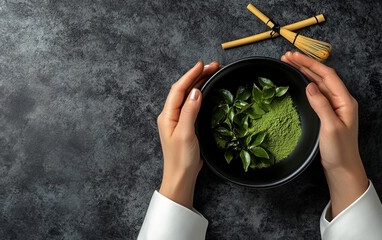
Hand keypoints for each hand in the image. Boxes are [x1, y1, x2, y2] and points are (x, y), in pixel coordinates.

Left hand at [157, 61, 219, 208]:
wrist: (180, 177)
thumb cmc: (181, 159)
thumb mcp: (186, 133)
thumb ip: (190, 111)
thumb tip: (196, 91)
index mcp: (167, 115)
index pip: (178, 89)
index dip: (190, 75)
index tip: (202, 64)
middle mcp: (170, 115)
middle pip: (183, 90)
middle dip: (197, 76)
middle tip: (214, 66)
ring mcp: (176, 120)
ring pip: (187, 95)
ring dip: (198, 83)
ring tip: (212, 73)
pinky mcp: (184, 125)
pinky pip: (191, 104)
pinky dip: (199, 94)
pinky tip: (206, 90)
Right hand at [282, 51, 367, 217]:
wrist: (342, 168)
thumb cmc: (339, 150)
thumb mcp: (330, 127)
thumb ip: (321, 105)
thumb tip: (310, 85)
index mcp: (345, 101)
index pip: (326, 75)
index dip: (309, 64)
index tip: (293, 57)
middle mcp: (340, 100)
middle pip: (322, 76)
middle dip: (304, 64)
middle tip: (285, 57)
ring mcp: (334, 106)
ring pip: (318, 83)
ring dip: (304, 72)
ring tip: (288, 64)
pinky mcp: (326, 113)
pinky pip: (316, 93)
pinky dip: (305, 83)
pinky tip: (297, 81)